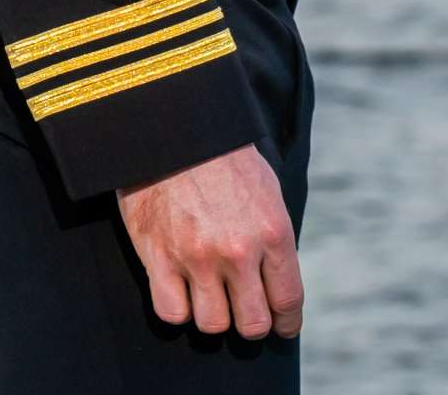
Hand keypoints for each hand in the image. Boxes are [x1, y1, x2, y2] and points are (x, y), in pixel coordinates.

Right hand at [118, 145, 302, 342]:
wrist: (172, 121)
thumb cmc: (221, 153)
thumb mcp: (265, 189)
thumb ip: (272, 238)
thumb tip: (275, 281)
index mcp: (272, 231)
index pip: (288, 301)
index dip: (286, 321)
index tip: (280, 324)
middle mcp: (238, 251)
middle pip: (253, 324)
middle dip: (249, 321)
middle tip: (240, 307)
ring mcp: (197, 256)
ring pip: (212, 325)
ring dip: (212, 313)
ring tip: (207, 292)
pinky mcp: (159, 255)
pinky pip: (172, 313)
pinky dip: (177, 308)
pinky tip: (178, 288)